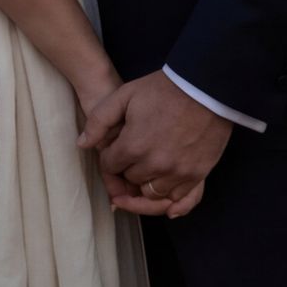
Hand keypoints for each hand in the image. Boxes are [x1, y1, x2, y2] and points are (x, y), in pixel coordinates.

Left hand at [79, 73, 228, 217]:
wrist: (204, 86)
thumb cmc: (163, 89)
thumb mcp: (125, 95)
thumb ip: (99, 120)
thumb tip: (82, 145)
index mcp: (133, 146)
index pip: (110, 167)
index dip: (110, 158)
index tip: (116, 149)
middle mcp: (154, 165)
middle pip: (130, 180)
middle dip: (127, 169)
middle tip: (132, 156)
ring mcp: (177, 172)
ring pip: (152, 194)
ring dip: (147, 183)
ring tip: (147, 171)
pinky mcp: (197, 175)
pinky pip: (179, 200)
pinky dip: (170, 199)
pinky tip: (165, 195)